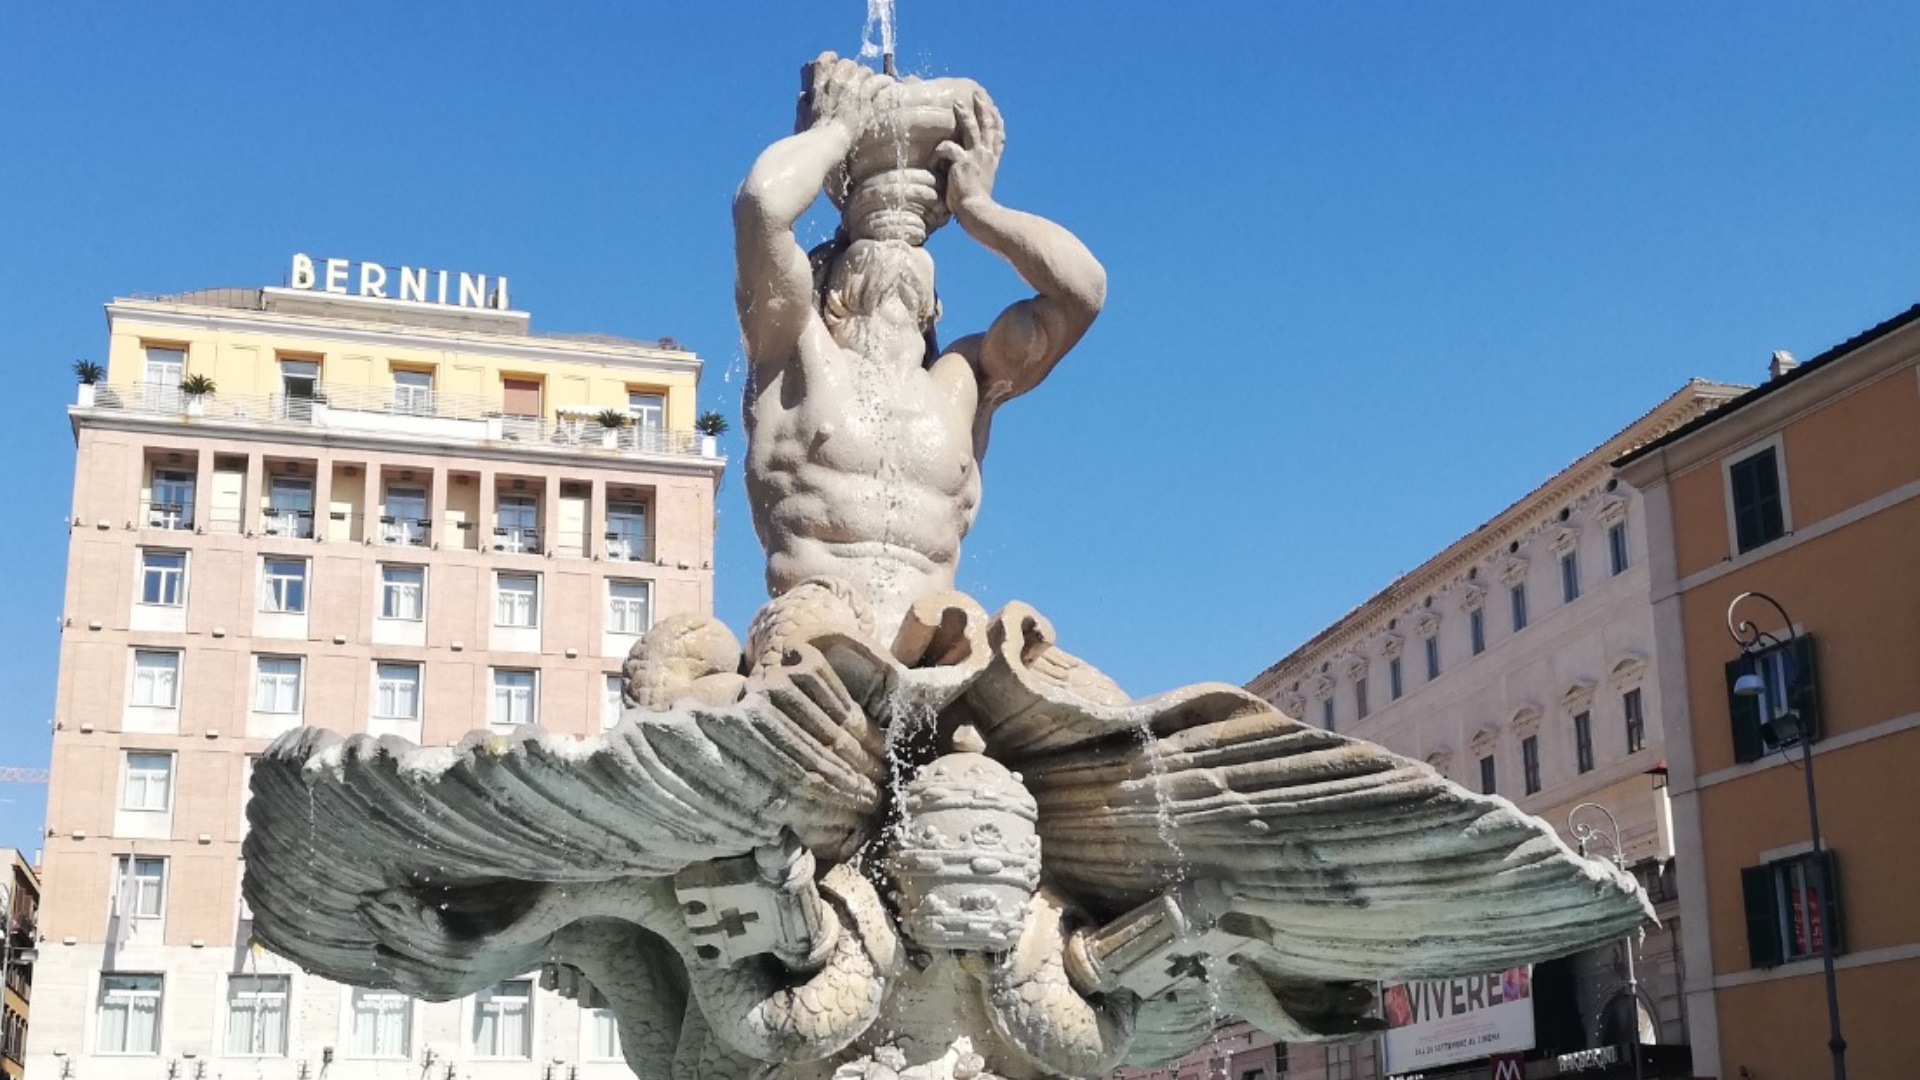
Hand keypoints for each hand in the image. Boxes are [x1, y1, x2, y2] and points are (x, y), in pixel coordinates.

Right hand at [797, 51, 888, 136]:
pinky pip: (878, 81)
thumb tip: (803, 94)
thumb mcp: (803, 114)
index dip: (833, 61)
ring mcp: (850, 86)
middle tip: (858, 82)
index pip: (826, 58)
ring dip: (869, 77)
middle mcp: (835, 80)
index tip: (838, 71)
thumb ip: (804, 101)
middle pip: (847, 63)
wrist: (826, 142)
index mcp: (819, 82)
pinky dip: (884, 82)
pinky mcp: (865, 95)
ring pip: (864, 70)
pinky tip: (888, 85)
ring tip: (874, 85)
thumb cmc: (813, 134)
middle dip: (853, 71)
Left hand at [935, 88, 1004, 215]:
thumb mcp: (980, 184)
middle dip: (983, 108)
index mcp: (991, 160)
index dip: (995, 120)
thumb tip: (963, 166)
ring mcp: (977, 157)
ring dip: (965, 114)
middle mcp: (987, 155)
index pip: (997, 135)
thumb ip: (976, 171)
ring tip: (957, 104)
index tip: (994, 109)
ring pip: (972, 128)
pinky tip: (932, 164)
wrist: (977, 212)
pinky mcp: (963, 162)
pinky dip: (937, 154)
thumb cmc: (975, 204)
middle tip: (977, 94)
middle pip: (988, 125)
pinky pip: (948, 148)